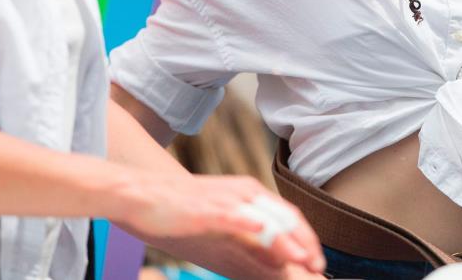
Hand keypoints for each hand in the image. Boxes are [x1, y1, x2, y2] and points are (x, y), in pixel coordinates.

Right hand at [112, 171, 324, 273]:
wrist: (144, 197)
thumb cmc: (183, 216)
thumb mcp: (222, 232)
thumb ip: (249, 247)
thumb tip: (278, 268)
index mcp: (249, 195)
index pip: (288, 216)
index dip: (306, 239)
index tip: (317, 263)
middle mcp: (243, 192)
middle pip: (284, 216)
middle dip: (303, 242)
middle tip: (316, 266)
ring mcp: (227, 199)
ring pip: (266, 218)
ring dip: (286, 240)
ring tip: (301, 258)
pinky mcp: (209, 208)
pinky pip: (236, 216)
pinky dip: (253, 226)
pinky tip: (265, 235)